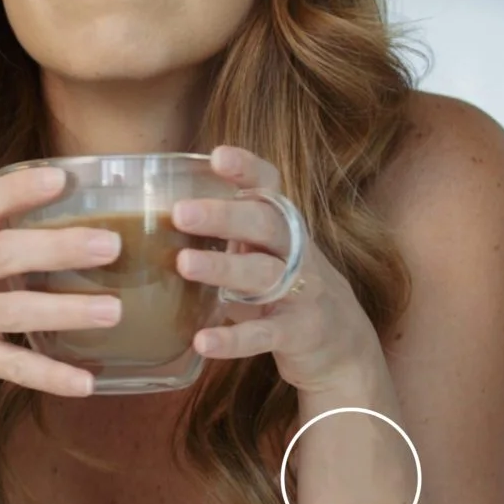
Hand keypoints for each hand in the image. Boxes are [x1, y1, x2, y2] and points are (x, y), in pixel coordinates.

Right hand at [0, 166, 115, 415]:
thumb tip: (64, 204)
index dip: (20, 189)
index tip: (61, 179)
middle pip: (5, 254)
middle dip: (59, 247)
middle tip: (110, 244)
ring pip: (14, 311)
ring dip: (67, 311)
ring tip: (113, 310)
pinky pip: (12, 367)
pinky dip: (50, 376)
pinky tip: (86, 382)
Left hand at [174, 145, 382, 395]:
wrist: (346, 347)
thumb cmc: (291, 290)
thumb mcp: (268, 255)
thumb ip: (231, 235)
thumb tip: (158, 217)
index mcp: (285, 228)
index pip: (271, 188)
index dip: (248, 169)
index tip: (218, 155)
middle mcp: (297, 253)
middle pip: (265, 225)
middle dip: (224, 216)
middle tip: (181, 212)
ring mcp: (303, 293)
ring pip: (264, 274)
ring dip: (223, 267)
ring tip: (184, 263)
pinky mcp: (300, 333)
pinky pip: (265, 334)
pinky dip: (234, 339)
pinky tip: (203, 340)